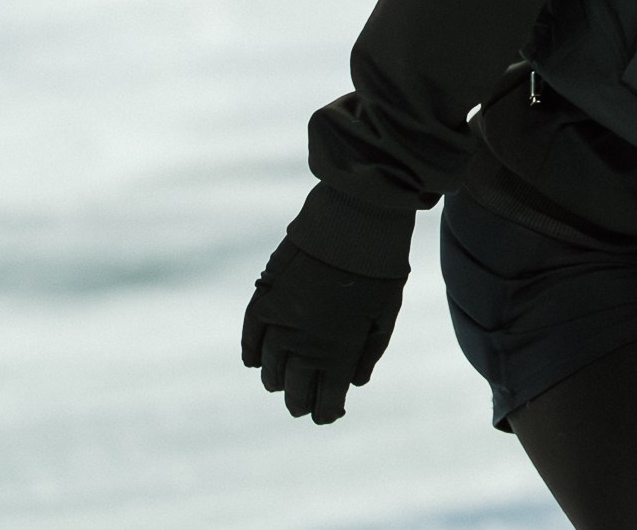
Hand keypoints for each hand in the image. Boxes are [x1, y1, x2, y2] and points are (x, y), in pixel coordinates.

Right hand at [241, 238, 404, 423]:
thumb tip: (355, 384)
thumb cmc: (378, 269)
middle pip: (294, 393)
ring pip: (270, 371)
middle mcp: (304, 346)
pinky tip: (256, 363)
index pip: (325, 402)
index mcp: (338, 353)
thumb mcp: (385, 315)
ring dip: (278, 381)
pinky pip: (251, 339)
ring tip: (285, 382)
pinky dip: (252, 354)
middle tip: (307, 403)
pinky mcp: (264, 301)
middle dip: (302, 402)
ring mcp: (280, 324)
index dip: (327, 413)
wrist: (353, 224)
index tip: (330, 413)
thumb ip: (369, 352)